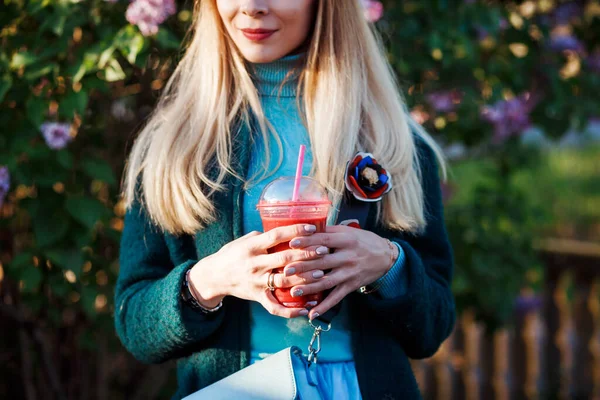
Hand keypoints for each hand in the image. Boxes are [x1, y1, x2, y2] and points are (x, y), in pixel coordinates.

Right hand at [189, 224, 327, 317]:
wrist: (213, 276)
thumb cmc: (232, 254)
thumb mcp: (245, 240)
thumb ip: (264, 237)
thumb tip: (287, 230)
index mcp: (252, 246)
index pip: (276, 236)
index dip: (295, 231)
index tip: (312, 228)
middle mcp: (255, 264)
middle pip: (285, 258)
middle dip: (307, 254)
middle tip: (324, 250)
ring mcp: (256, 282)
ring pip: (284, 282)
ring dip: (305, 279)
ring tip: (322, 274)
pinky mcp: (257, 297)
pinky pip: (275, 307)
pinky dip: (290, 311)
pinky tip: (305, 309)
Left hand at [283, 225, 396, 319]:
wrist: (386, 256)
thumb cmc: (362, 241)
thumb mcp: (348, 231)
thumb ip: (328, 231)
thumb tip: (304, 228)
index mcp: (346, 239)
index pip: (324, 239)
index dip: (307, 242)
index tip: (291, 244)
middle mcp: (348, 256)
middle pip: (322, 262)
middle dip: (303, 267)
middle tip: (285, 271)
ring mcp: (350, 272)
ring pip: (327, 281)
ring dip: (310, 288)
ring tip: (293, 292)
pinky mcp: (352, 285)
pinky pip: (337, 297)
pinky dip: (325, 307)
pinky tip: (312, 313)